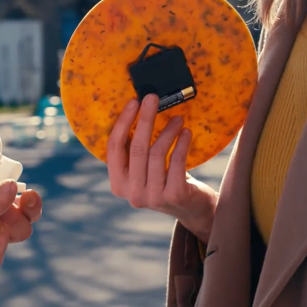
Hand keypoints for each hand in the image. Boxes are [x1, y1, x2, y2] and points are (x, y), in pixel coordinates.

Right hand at [107, 94, 217, 242]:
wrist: (192, 208)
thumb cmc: (166, 180)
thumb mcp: (145, 169)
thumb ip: (136, 150)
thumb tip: (137, 109)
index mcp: (118, 185)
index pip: (114, 149)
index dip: (123, 122)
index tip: (133, 102)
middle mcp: (131, 194)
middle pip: (136, 148)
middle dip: (145, 119)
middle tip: (152, 98)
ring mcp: (152, 197)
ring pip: (156, 153)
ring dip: (168, 131)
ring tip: (178, 119)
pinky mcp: (174, 196)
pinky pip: (176, 161)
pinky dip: (182, 143)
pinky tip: (187, 132)